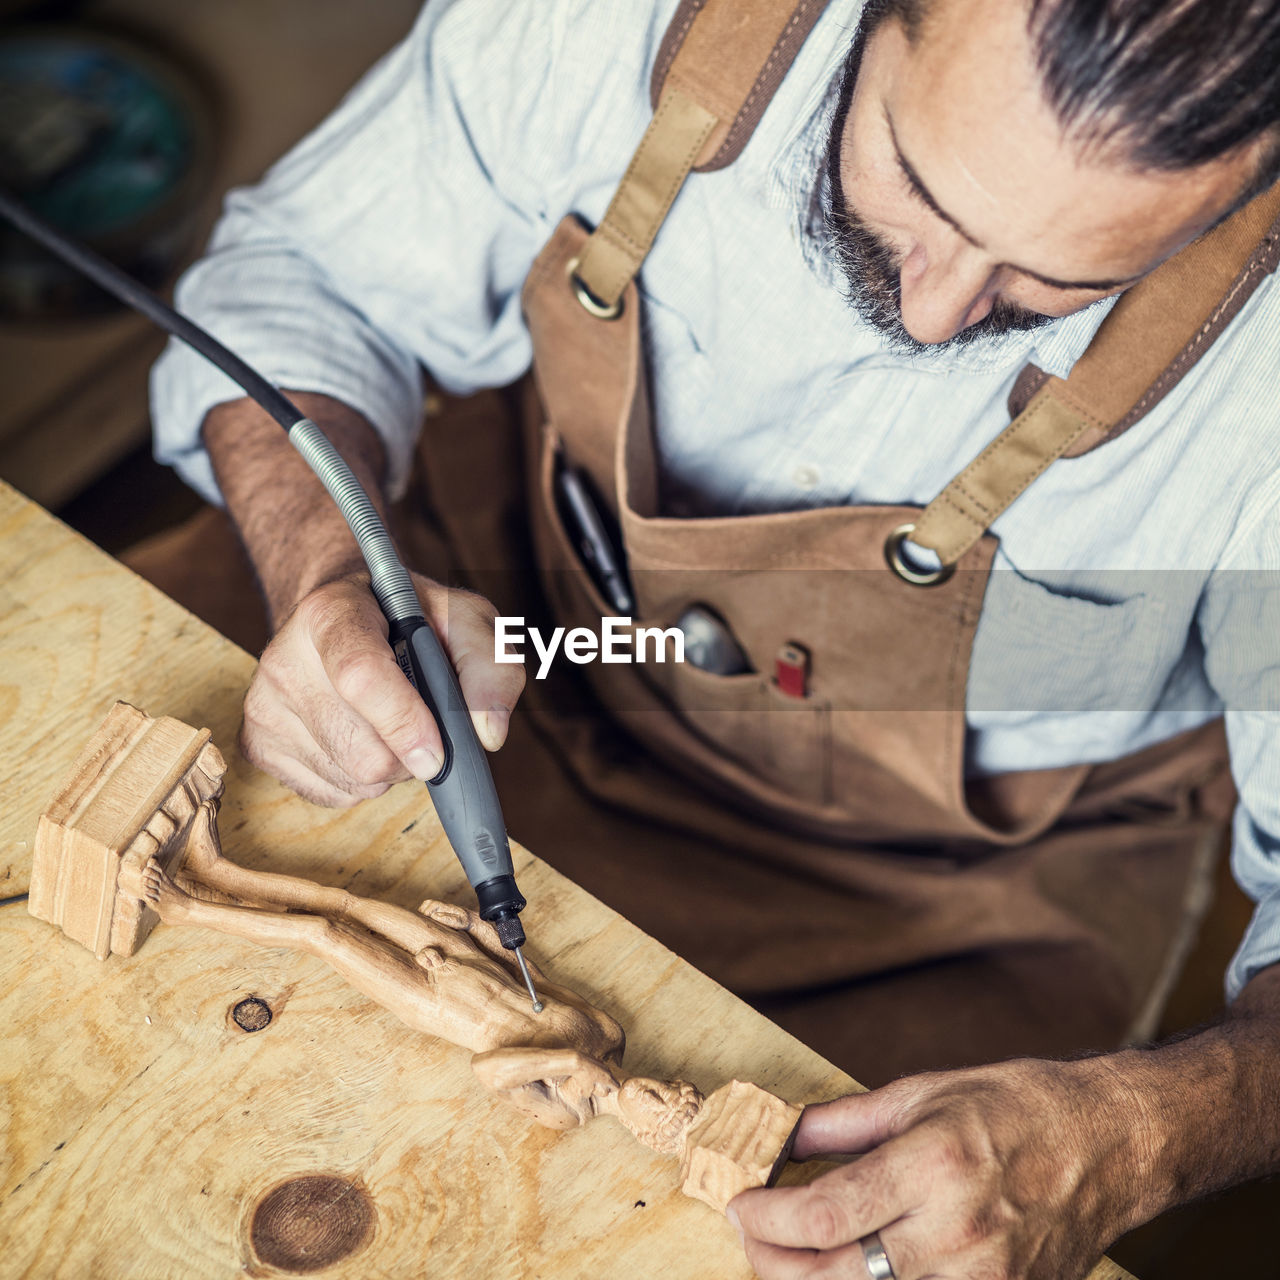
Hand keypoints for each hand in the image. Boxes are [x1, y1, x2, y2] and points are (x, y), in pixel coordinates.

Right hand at [240, 570, 524, 805]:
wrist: (345, 615)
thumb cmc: (410, 619)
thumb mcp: (465, 620)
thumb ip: (491, 668)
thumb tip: (488, 733)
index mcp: (331, 613)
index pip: (360, 676)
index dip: (403, 722)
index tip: (436, 755)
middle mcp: (285, 658)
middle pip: (361, 749)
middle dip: (411, 754)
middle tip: (423, 723)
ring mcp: (264, 705)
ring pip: (350, 779)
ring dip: (391, 769)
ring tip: (390, 724)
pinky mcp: (258, 744)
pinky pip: (331, 794)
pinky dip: (362, 781)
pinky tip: (363, 737)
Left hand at [729, 1058, 1143, 1279]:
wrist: (1109, 1144)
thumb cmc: (1014, 1107)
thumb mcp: (921, 1094)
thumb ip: (842, 1123)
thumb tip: (780, 1136)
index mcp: (933, 1165)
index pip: (826, 1214)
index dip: (768, 1219)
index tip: (738, 1206)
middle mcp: (958, 1232)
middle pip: (837, 1275)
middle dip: (775, 1261)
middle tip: (751, 1236)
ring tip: (791, 1259)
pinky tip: (848, 1276)